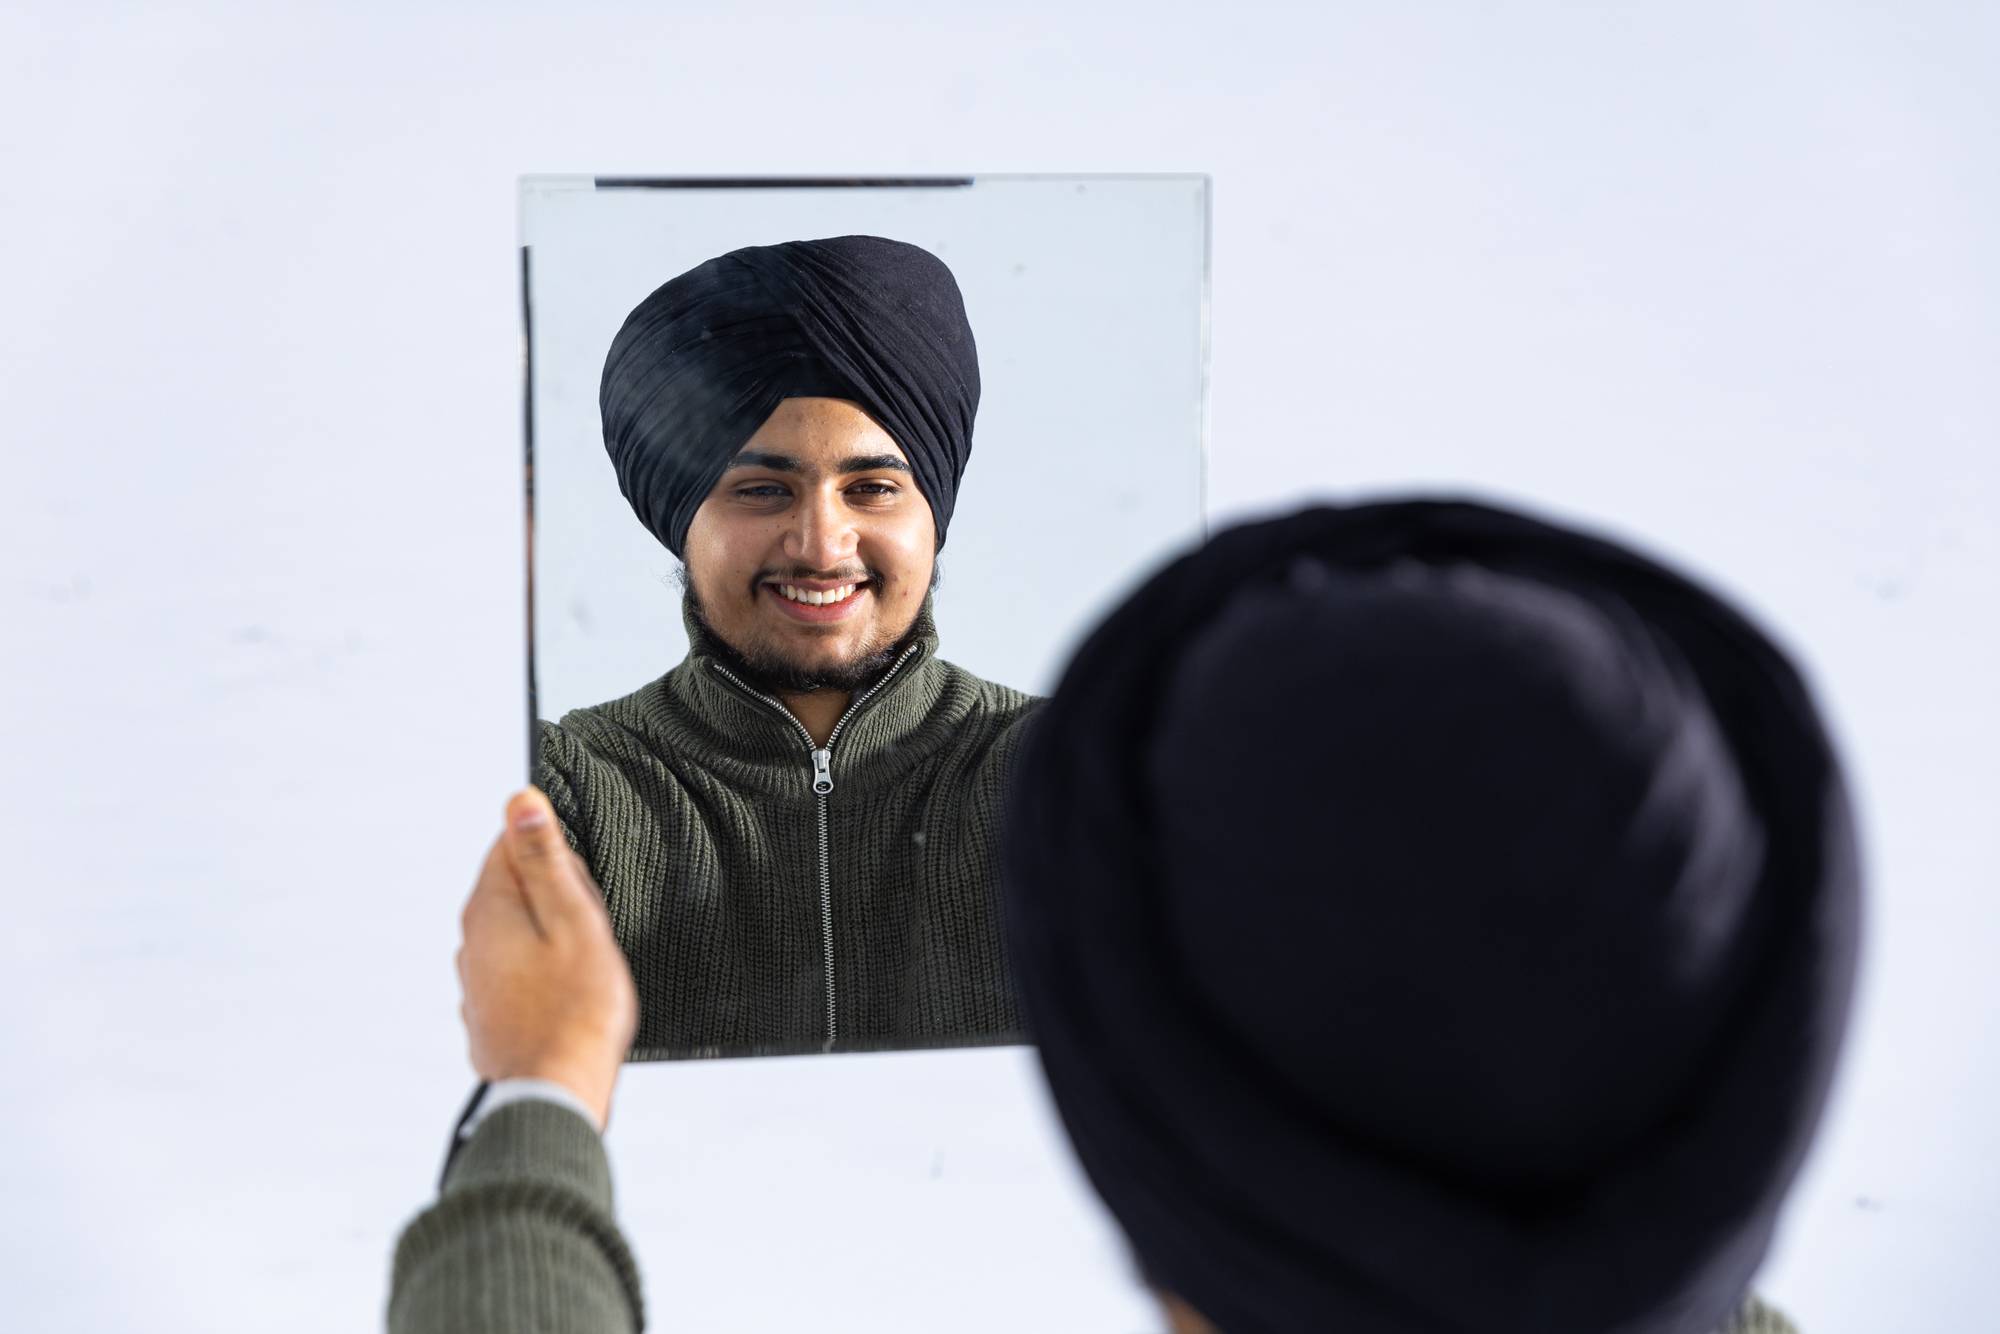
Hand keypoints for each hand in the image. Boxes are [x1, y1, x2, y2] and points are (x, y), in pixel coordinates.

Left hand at [456, 788, 637, 1129]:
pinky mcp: (489, 1011)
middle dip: (560, 898)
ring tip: (584, 972)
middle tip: (590, 933)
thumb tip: (520, 801)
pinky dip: (546, 976)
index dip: (560, 856)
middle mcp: (472, 940)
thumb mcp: (574, 921)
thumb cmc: (576, 1012)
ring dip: (555, 940)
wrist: (554, 1093)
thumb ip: (545, 861)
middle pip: (520, 887)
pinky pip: (522, 971)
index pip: (512, 842)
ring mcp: (477, 979)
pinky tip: (569, 999)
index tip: (583, 891)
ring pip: (523, 932)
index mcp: (490, 908)